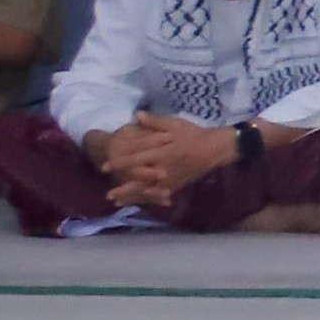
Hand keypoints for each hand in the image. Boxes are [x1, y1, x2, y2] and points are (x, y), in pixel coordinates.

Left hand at [103, 115, 231, 206]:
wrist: (215, 149)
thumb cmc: (194, 134)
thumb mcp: (175, 124)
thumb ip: (155, 122)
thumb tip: (137, 115)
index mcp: (161, 152)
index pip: (135, 159)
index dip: (119, 163)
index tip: (104, 167)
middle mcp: (163, 169)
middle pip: (139, 181)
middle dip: (124, 188)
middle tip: (109, 195)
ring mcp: (171, 179)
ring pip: (148, 191)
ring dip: (133, 197)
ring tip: (119, 202)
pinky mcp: (177, 185)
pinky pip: (160, 195)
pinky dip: (149, 200)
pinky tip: (141, 204)